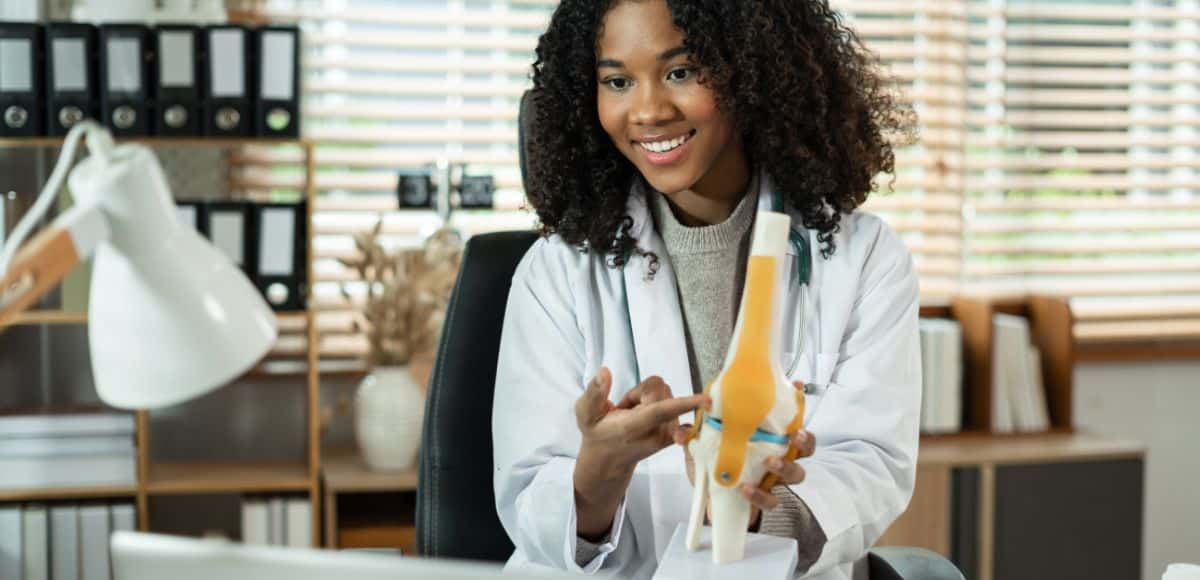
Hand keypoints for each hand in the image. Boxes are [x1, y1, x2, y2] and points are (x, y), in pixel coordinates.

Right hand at [574, 367, 709, 538]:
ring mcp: (668, 434)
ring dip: (649, 398)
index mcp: (633, 428)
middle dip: (641, 391)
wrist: (609, 460)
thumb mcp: (585, 414)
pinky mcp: (675, 434)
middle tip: (625, 409)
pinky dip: (673, 406)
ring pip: (666, 392)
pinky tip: (659, 417)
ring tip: (634, 415)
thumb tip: (605, 371)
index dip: (683, 403)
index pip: (661, 411)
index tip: (706, 400)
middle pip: (659, 388)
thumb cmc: (597, 433)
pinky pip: (679, 404)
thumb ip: (594, 393)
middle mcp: (656, 433)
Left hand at [673, 380, 816, 528]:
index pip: (788, 418)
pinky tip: (746, 489)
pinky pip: (771, 500)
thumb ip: (693, 437)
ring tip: (770, 461)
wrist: (713, 503)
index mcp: (767, 437)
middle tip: (793, 435)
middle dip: (804, 439)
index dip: (797, 402)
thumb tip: (682, 431)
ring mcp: (774, 479)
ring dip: (786, 466)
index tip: (796, 385)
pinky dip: (760, 495)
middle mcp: (778, 456)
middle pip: (806, 447)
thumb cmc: (716, 466)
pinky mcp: (765, 500)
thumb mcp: (702, 447)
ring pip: (797, 473)